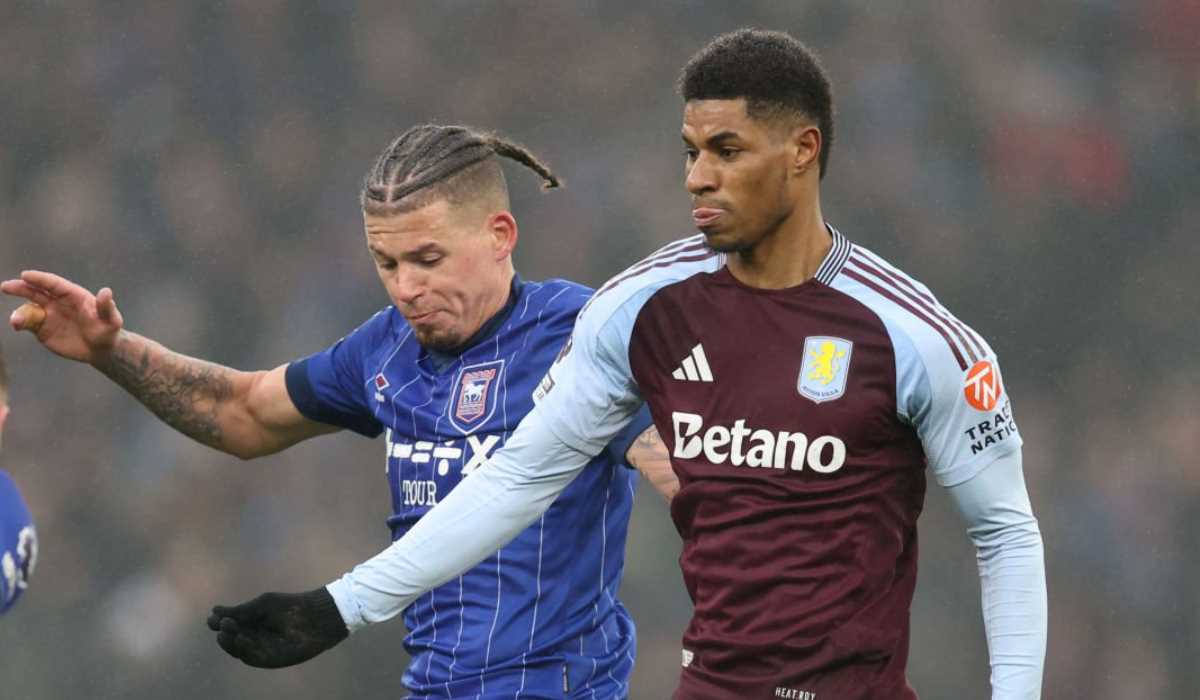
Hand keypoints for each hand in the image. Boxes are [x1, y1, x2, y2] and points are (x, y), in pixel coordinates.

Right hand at [1, 270, 123, 363]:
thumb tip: (106, 292)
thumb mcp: (111, 320)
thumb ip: (106, 307)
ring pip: (29, 309)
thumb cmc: (108, 331)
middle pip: (36, 292)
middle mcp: (58, 302)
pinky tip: (17, 325)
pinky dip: (20, 323)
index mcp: (73, 295)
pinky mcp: (42, 329)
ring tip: (16, 321)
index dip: (40, 279)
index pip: (54, 284)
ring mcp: (48, 315)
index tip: (26, 275)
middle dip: (21, 288)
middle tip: (6, 286)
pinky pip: (28, 324)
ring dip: (20, 312)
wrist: (101, 349)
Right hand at [207, 588, 348, 668]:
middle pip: (233, 640)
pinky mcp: (273, 660)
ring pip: (241, 651)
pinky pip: (255, 659)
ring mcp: (264, 650)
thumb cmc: (292, 606)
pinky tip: (241, 640)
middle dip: (225, 634)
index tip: (213, 617)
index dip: (220, 624)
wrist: (318, 615)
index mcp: (252, 624)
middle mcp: (256, 639)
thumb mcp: (264, 605)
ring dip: (231, 644)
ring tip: (225, 632)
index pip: (231, 628)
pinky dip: (245, 651)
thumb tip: (215, 612)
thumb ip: (242, 611)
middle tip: (221, 625)